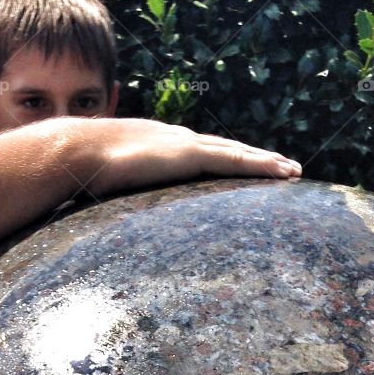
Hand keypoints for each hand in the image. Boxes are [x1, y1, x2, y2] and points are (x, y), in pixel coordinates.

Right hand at [76, 118, 301, 197]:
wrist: (80, 153)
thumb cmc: (88, 176)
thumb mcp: (113, 190)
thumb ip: (124, 203)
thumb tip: (116, 232)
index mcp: (165, 150)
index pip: (207, 156)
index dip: (232, 162)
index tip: (250, 171)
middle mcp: (181, 142)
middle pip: (230, 152)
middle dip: (259, 161)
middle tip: (286, 170)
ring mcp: (187, 146)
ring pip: (239, 155)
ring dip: (268, 164)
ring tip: (293, 173)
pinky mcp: (191, 154)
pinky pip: (235, 161)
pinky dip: (261, 166)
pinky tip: (280, 173)